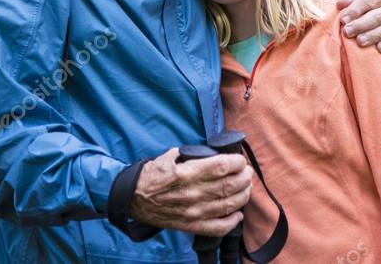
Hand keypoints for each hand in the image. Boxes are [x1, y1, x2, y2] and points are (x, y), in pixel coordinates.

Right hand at [130, 147, 252, 236]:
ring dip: (243, 195)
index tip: (240, 160)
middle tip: (247, 172)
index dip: (236, 162)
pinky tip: (238, 213)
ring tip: (246, 188)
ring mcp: (194, 212)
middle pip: (229, 185)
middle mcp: (193, 193)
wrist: (133, 199)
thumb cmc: (152, 175)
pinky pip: (218, 227)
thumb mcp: (169, 156)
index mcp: (187, 173)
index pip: (221, 166)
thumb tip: (211, 153)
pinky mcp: (191, 225)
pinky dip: (232, 221)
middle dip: (244, 177)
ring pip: (228, 205)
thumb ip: (191, 154)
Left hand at [336, 0, 380, 53]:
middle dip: (361, 24)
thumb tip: (343, 3)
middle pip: (380, 16)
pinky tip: (377, 48)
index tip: (343, 19)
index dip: (357, 8)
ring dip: (372, 36)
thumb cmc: (355, 8)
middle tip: (347, 32)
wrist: (359, 26)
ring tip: (359, 41)